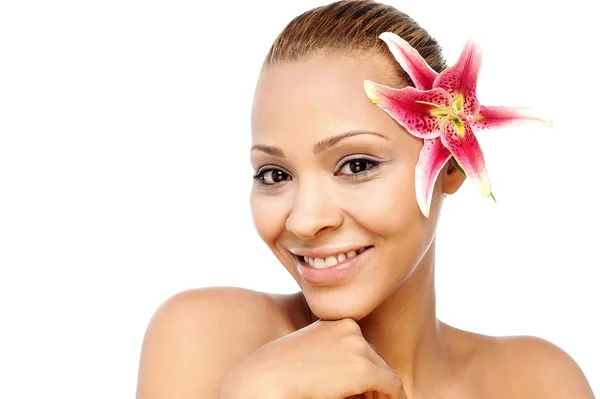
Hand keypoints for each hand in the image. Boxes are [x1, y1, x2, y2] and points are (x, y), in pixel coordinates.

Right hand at [219, 318, 406, 398]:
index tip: (360, 390)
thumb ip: (331, 355)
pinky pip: (392, 386)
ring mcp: (358, 346)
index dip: (363, 370)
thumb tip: (353, 379)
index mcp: (334, 321)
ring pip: (383, 372)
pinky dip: (393, 398)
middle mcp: (349, 327)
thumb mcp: (308, 353)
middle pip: (373, 358)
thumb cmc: (279, 371)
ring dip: (379, 391)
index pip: (359, 346)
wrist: (265, 380)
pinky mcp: (364, 370)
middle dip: (373, 381)